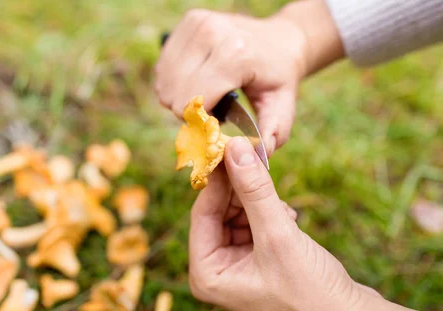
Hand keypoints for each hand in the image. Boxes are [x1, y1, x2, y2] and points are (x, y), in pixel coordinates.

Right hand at [155, 9, 307, 155]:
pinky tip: (197, 80)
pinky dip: (175, 81)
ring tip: (206, 94)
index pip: (193, 102)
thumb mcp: (282, 104)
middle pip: (175, 95)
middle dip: (190, 112)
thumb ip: (273, 131)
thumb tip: (260, 153)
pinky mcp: (188, 22)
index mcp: (235, 54)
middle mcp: (212, 33)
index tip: (219, 122)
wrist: (279, 39)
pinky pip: (163, 67)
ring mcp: (197, 24)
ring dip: (180, 97)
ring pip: (164, 83)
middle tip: (212, 109)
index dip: (201, 122)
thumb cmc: (278, 76)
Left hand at [189, 137, 367, 310]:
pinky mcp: (258, 263)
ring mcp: (237, 268)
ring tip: (285, 212)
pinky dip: (271, 217)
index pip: (203, 212)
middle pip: (219, 213)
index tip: (232, 144)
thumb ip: (254, 190)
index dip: (219, 178)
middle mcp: (215, 271)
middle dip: (242, 191)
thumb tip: (234, 147)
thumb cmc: (311, 292)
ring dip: (260, 204)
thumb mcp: (278, 235)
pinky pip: (255, 227)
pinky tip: (290, 220)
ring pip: (239, 216)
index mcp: (206, 274)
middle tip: (260, 161)